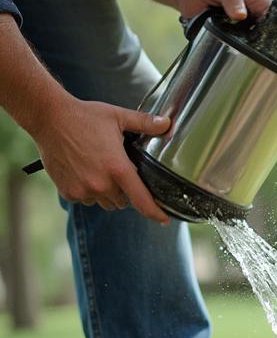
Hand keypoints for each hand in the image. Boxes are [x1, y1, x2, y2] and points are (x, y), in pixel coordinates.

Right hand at [34, 93, 171, 223]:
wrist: (48, 118)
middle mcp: (101, 184)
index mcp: (118, 168)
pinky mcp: (68, 192)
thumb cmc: (84, 116)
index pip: (142, 200)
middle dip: (125, 191)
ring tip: (99, 170)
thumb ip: (145, 123)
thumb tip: (167, 124)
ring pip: (104, 203)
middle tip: (117, 171)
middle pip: (123, 201)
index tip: (164, 220)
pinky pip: (86, 200)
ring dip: (106, 193)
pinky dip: (88, 192)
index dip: (155, 213)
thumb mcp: (118, 116)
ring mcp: (83, 190)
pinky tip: (83, 172)